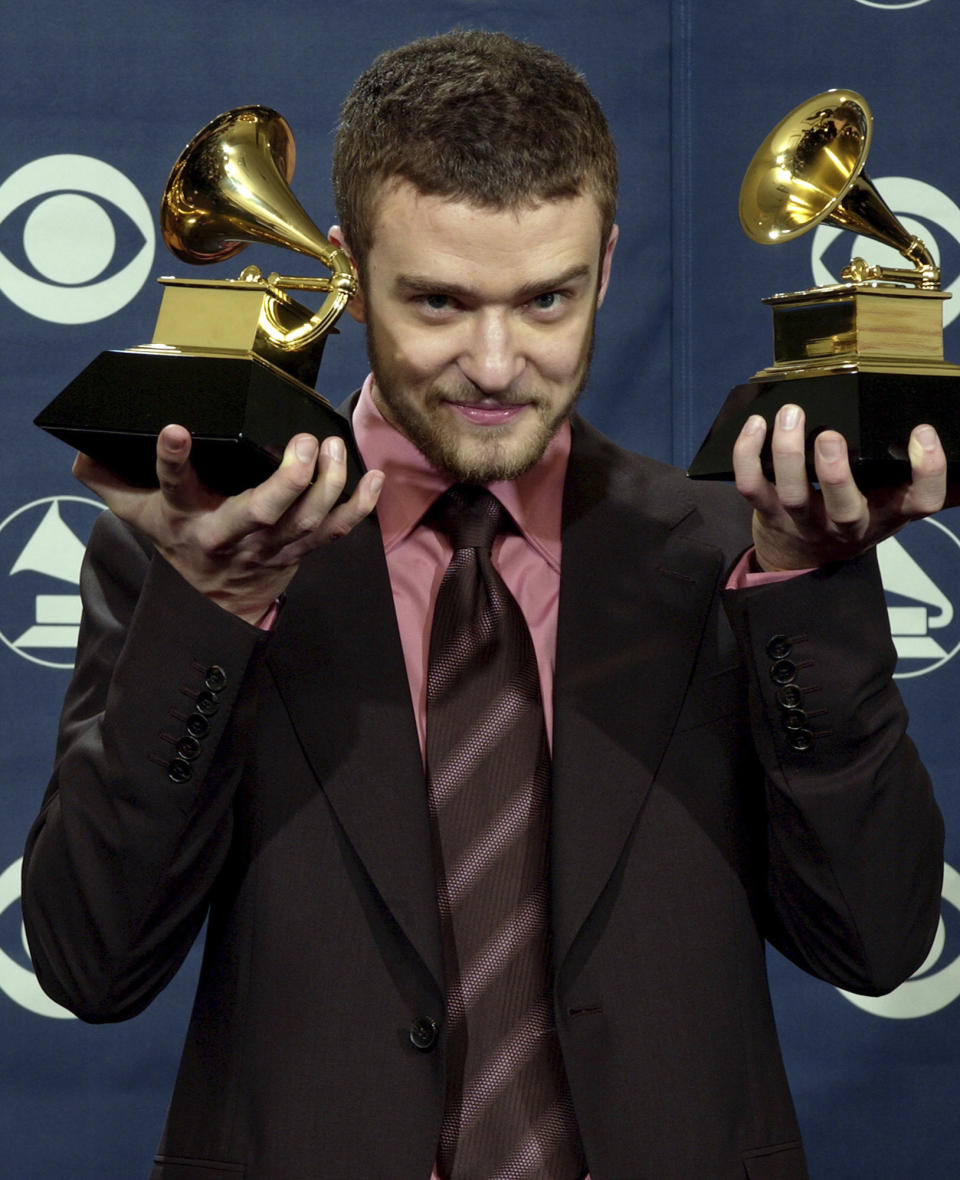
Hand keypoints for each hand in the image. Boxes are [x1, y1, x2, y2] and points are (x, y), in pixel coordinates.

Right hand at [73, 424, 383, 622]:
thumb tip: (81, 452)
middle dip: (288, 480)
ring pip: (308, 521)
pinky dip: (361, 507)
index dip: (174, 460)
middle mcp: (234, 534)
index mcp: (189, 519)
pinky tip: (374, 477)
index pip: (175, 486)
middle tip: (303, 443)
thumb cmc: (181, 542)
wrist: (216, 601)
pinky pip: (338, 532)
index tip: (176, 429)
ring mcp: (274, 546)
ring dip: (329, 485)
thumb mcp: (140, 516)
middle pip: (263, 512)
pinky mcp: (303, 550)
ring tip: (334, 445)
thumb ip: (112, 482)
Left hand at [732, 404, 949, 571]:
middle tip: (830, 436)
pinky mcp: (767, 512)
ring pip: (792, 494)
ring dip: (787, 454)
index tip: (922, 433)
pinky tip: (755, 425)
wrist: (802, 559)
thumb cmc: (853, 516)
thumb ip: (925, 482)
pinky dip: (748, 455)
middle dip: (836, 472)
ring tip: (790, 415)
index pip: (921, 502)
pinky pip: (751, 486)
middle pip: (845, 507)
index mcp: (889, 513)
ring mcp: (804, 519)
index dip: (926, 471)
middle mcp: (847, 522)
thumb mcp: (894, 503)